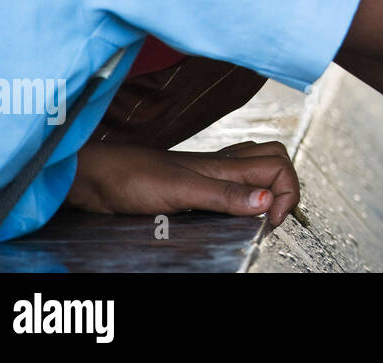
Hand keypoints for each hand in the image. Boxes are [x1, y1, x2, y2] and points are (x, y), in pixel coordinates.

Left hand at [66, 140, 299, 226]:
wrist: (95, 176)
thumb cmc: (131, 177)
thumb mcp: (180, 190)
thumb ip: (223, 195)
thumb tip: (265, 201)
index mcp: (225, 165)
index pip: (279, 166)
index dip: (287, 193)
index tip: (270, 221)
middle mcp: (222, 167)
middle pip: (274, 160)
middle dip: (286, 185)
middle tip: (273, 217)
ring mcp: (208, 175)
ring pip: (255, 168)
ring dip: (268, 187)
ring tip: (260, 215)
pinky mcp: (194, 186)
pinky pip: (232, 181)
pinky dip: (244, 192)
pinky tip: (233, 211)